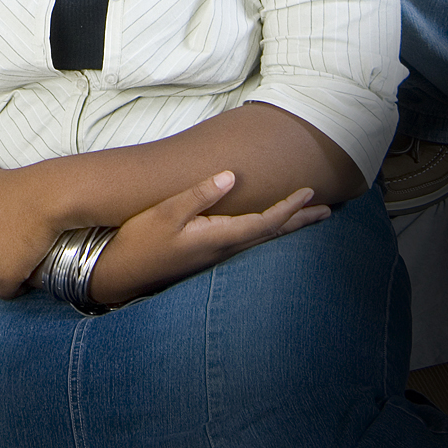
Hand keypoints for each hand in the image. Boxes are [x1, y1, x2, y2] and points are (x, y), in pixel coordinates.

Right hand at [88, 172, 330, 307]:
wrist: (119, 272)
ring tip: (307, 218)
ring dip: (287, 228)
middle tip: (328, 210)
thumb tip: (231, 175)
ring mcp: (216, 257)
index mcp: (218, 237)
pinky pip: (248, 243)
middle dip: (299, 222)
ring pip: (262, 241)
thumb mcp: (166, 212)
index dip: (289, 207)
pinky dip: (267, 233)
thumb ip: (198, 194)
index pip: (265, 222)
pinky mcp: (207, 256)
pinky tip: (266, 230)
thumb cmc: (140, 239)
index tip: (310, 192)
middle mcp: (223, 250)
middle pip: (271, 235)